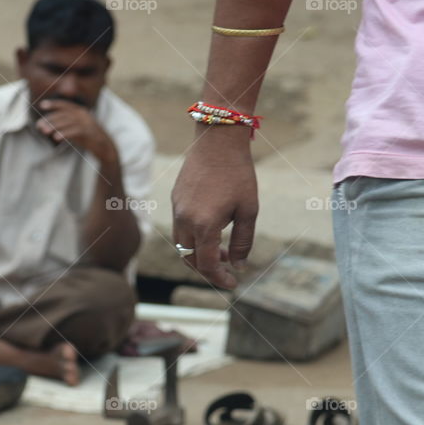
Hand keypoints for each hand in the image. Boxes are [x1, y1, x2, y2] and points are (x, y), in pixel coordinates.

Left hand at [36, 99, 115, 161]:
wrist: (105, 147)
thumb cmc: (88, 138)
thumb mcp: (77, 127)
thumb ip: (66, 124)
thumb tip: (48, 124)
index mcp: (81, 111)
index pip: (66, 105)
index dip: (54, 104)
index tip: (42, 105)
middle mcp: (84, 115)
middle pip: (64, 114)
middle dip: (50, 119)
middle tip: (39, 126)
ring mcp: (87, 123)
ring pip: (67, 122)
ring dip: (54, 126)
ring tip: (44, 131)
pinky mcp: (88, 133)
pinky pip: (74, 132)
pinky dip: (64, 133)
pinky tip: (56, 138)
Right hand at [171, 126, 257, 288]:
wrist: (217, 140)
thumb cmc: (238, 174)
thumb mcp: (248, 210)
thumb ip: (242, 242)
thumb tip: (238, 265)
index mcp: (204, 225)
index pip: (206, 265)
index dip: (219, 279)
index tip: (232, 284)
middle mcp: (185, 220)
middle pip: (189, 259)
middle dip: (207, 269)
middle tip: (227, 269)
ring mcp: (177, 209)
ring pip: (181, 245)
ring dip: (199, 254)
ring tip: (221, 249)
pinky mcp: (175, 199)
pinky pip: (180, 228)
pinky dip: (193, 237)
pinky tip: (213, 228)